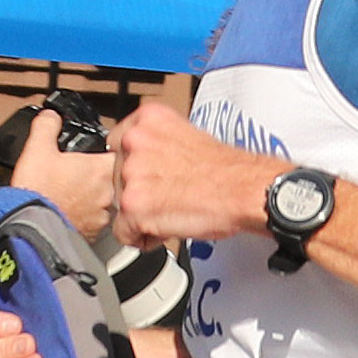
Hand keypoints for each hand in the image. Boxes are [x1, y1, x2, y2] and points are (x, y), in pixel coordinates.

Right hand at [8, 136, 117, 237]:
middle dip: (97, 177)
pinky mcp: (92, 236)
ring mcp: (102, 216)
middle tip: (78, 175)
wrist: (30, 227)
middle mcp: (108, 193)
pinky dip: (84, 217)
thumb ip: (48, 125)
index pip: (117, 154)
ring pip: (104, 202)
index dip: (106, 151)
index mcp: (102, 168)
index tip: (94, 154)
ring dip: (91, 198)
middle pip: (112, 179)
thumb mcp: (37, 147)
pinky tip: (68, 212)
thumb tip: (51, 117)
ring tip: (71, 195)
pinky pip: (94, 222)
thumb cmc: (37, 190)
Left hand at [105, 96, 277, 249]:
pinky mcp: (134, 205)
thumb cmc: (225, 170)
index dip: (134, 167)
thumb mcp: (185, 135)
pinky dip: (143, 238)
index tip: (149, 175)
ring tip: (173, 209)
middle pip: (115, 177)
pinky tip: (168, 226)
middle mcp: (134, 141)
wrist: (243, 191)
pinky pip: (124, 233)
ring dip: (142, 214)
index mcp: (146, 119)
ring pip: (120, 206)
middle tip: (170, 195)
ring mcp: (131, 173)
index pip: (116, 145)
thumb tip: (141, 158)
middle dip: (138, 192)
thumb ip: (156, 143)